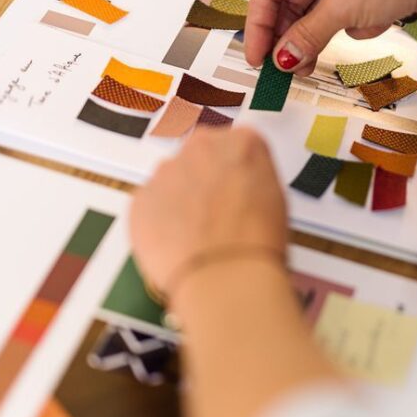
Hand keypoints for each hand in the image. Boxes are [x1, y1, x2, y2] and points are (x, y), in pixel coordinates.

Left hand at [130, 128, 287, 298]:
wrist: (224, 274)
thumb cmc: (255, 241)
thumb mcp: (275, 199)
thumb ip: (252, 181)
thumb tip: (243, 191)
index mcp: (241, 142)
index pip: (238, 148)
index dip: (238, 174)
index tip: (238, 190)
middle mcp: (201, 148)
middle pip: (201, 160)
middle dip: (206, 182)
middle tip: (218, 215)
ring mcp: (166, 172)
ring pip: (173, 183)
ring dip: (181, 202)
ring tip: (199, 237)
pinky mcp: (141, 198)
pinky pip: (150, 207)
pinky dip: (160, 223)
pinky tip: (180, 244)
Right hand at [244, 0, 416, 75]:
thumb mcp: (343, 7)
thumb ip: (308, 35)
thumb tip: (281, 59)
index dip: (259, 24)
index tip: (258, 57)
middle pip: (291, 3)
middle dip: (292, 38)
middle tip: (288, 70)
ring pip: (319, 14)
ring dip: (323, 36)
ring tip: (318, 62)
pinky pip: (345, 15)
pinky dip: (356, 25)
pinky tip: (377, 22)